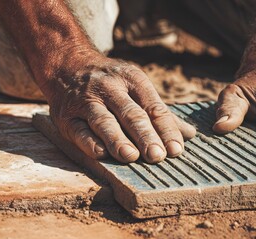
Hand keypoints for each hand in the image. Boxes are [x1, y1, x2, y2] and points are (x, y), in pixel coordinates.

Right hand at [43, 54, 195, 162]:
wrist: (68, 65)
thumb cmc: (110, 83)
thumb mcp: (135, 87)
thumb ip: (160, 112)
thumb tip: (189, 134)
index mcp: (131, 79)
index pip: (153, 107)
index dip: (165, 129)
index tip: (176, 149)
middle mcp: (109, 88)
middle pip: (130, 113)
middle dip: (145, 135)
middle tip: (157, 155)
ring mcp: (86, 101)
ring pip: (104, 121)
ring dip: (117, 139)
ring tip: (131, 156)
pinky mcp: (66, 115)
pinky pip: (78, 130)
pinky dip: (89, 141)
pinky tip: (101, 153)